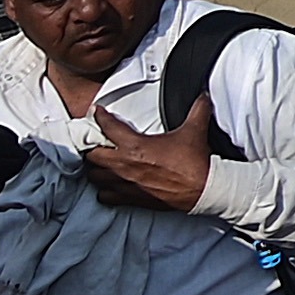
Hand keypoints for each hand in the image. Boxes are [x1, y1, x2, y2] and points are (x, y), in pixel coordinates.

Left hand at [83, 93, 215, 212]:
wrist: (201, 188)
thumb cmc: (194, 163)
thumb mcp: (195, 130)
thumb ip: (197, 109)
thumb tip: (202, 96)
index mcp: (135, 146)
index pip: (108, 127)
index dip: (100, 117)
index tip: (97, 113)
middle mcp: (124, 165)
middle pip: (92, 155)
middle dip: (93, 147)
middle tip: (98, 142)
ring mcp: (124, 183)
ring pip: (94, 176)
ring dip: (96, 168)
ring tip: (102, 163)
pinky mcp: (129, 198)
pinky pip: (104, 195)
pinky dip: (104, 190)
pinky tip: (110, 184)